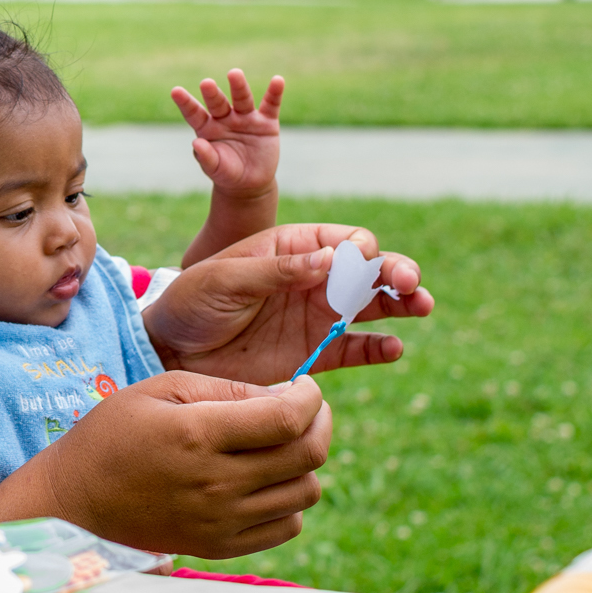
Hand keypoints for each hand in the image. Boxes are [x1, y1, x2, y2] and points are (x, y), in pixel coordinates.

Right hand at [0, 371, 329, 557]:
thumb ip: (224, 388)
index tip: (305, 387)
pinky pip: (286, 527)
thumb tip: (282, 396)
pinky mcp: (219, 547)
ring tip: (281, 445)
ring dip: (305, 463)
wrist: (73, 500)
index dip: (311, 398)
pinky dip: (289, 500)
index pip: (288, 419)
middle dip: (320, 424)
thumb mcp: (158, 388)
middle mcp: (215, 483)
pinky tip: (266, 480)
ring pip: (305, 493)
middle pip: (307, 456)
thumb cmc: (112, 433)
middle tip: (307, 410)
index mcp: (198, 434)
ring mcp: (220, 521)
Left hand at [143, 223, 433, 382]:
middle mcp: (312, 279)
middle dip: (394, 270)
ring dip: (402, 304)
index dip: (359, 247)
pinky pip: (358, 349)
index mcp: (290, 248)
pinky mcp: (315, 353)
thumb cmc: (191, 303)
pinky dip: (379, 349)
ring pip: (374, 306)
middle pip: (368, 269)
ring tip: (421, 306)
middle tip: (408, 282)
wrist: (171, 352)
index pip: (342, 240)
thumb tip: (330, 258)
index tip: (359, 259)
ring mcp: (317, 316)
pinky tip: (393, 348)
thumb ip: (275, 270)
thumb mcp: (224, 278)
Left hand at [172, 69, 282, 198]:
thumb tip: (196, 142)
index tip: (175, 91)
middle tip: (206, 84)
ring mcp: (246, 118)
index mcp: (207, 127)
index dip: (185, 103)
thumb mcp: (214, 167)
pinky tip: (278, 81)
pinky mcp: (266, 122)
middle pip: (218, 103)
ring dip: (238, 87)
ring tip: (234, 74)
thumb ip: (206, 156)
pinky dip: (275, 93)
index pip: (194, 113)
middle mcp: (225, 118)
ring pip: (242, 99)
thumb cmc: (226, 172)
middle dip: (212, 94)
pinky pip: (271, 105)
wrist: (250, 182)